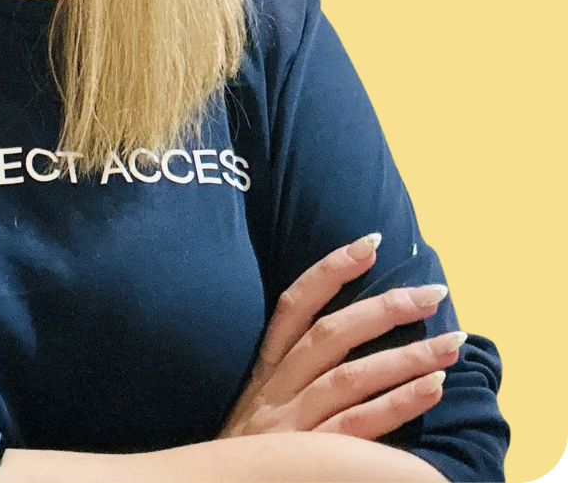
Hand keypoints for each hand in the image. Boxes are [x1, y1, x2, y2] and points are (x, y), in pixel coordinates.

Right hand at [220, 233, 466, 440]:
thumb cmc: (249, 449)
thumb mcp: (258, 402)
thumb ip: (290, 371)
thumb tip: (344, 329)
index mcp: (264, 368)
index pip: (293, 306)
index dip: (329, 271)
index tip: (369, 244)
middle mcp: (276, 388)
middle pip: (330, 336)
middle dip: (384, 308)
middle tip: (432, 292)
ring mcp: (293, 425)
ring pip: (351, 378)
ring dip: (406, 357)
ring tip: (453, 343)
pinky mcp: (309, 458)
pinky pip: (359, 427)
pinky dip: (398, 406)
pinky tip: (435, 389)